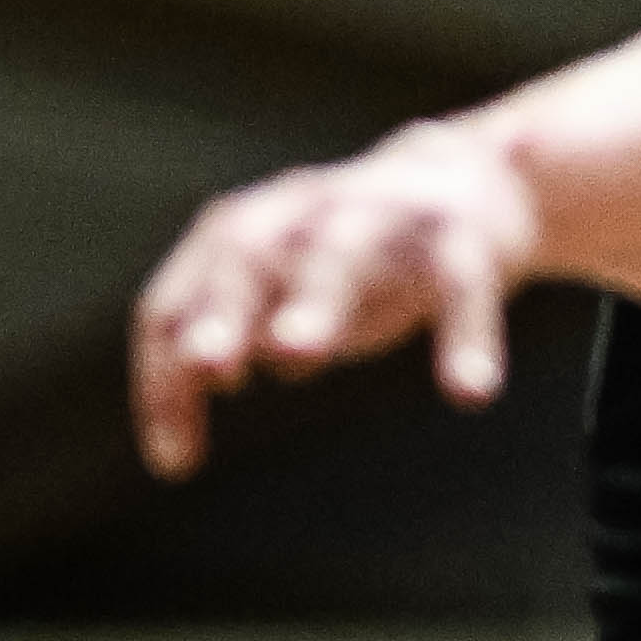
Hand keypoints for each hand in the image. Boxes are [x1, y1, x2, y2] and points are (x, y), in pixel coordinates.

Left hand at [128, 118, 541, 469]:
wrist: (474, 177)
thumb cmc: (351, 259)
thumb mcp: (280, 297)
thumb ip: (226, 349)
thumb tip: (171, 458)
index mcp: (246, 230)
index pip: (178, 302)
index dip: (165, 376)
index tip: (178, 462)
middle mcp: (306, 212)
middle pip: (248, 252)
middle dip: (223, 307)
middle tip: (206, 366)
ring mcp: (384, 215)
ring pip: (342, 249)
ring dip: (313, 296)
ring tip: (294, 353)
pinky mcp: (463, 233)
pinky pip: (460, 283)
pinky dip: (464, 332)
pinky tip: (469, 392)